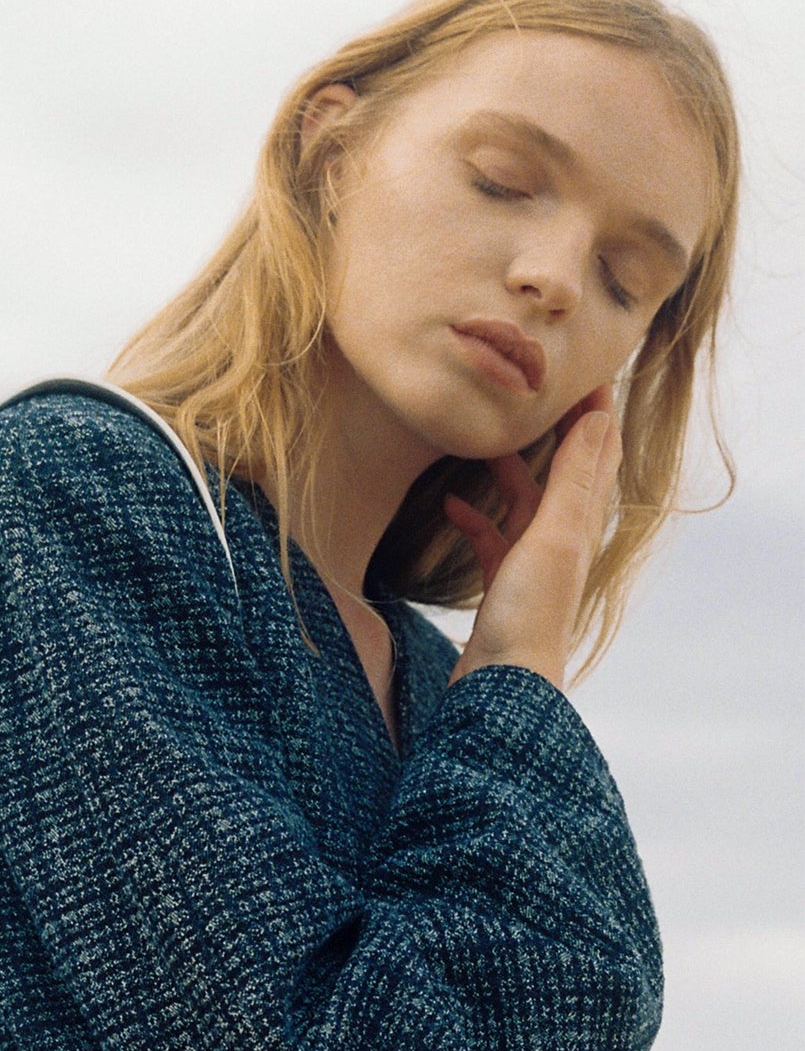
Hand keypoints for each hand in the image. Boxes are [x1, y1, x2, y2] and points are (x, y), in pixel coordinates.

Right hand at [443, 386, 622, 690]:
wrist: (504, 683)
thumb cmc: (529, 613)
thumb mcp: (553, 535)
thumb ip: (572, 478)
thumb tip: (600, 417)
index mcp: (579, 521)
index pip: (597, 451)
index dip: (595, 408)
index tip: (585, 366)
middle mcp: (562, 537)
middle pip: (565, 470)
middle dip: (555, 429)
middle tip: (533, 388)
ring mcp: (532, 561)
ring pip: (526, 500)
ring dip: (510, 468)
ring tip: (486, 436)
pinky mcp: (503, 584)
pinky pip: (491, 537)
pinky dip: (475, 516)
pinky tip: (450, 505)